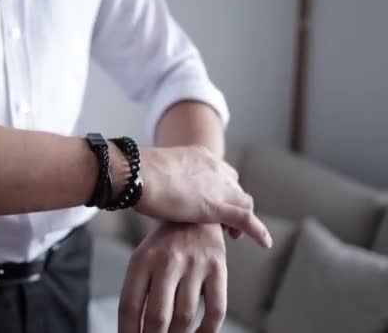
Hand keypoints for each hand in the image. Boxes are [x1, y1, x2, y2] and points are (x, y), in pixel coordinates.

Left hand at [119, 223, 227, 332]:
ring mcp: (194, 264)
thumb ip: (138, 292)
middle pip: (156, 316)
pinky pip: (215, 310)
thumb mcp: (143, 260)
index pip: (128, 306)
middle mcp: (167, 261)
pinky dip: (207, 331)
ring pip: (184, 317)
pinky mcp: (218, 267)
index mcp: (142, 260)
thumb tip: (135, 330)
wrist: (194, 213)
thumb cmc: (164, 245)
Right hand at [134, 145, 271, 247]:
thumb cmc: (134, 173)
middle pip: (234, 185)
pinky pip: (246, 219)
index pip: (220, 171)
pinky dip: (258, 231)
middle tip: (225, 220)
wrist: (137, 173)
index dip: (220, 187)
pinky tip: (264, 243)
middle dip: (232, 201)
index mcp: (198, 155)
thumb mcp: (152, 171)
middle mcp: (214, 167)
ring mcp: (218, 186)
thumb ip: (159, 179)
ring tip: (236, 234)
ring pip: (243, 202)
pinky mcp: (218, 207)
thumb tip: (145, 186)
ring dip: (242, 217)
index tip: (212, 199)